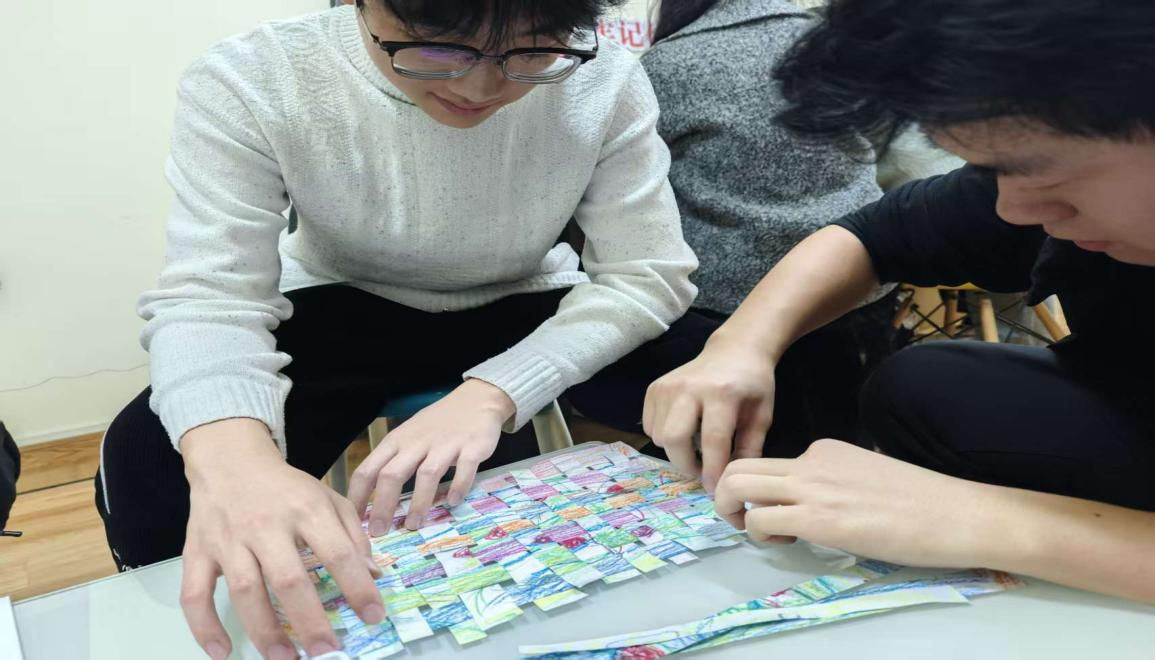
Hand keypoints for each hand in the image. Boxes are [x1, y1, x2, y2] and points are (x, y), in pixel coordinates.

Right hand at [180, 419, 383, 659]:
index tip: (372, 616)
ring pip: (245, 590)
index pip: (336, 552)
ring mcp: (229, 539)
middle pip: (288, 578)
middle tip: (326, 651)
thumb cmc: (286, 487)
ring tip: (284, 658)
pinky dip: (204, 626)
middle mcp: (267, 525)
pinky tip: (220, 652)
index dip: (357, 586)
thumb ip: (353, 535)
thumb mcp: (328, 498)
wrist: (230, 460)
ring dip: (264, 629)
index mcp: (306, 509)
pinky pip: (195, 593)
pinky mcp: (197, 551)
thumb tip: (372, 574)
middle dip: (309, 620)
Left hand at [348, 379, 514, 534]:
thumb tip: (374, 499)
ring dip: (418, 503)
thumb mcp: (408, 436)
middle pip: (392, 474)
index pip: (368, 469)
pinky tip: (453, 502)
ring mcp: (445, 444)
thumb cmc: (438, 423)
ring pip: (426, 474)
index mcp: (397, 441)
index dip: (357, 496)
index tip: (353, 521)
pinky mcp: (472, 446)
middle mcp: (417, 442)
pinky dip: (458, 486)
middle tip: (378, 531)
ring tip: (413, 525)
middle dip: (382, 506)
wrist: (476, 399)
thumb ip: (394, 462)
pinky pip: (464, 469)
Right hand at [642, 335, 774, 491]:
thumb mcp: (762, 416)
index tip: (714, 489)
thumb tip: (731, 482)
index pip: (712, 441)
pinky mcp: (654, 388)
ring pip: (659, 436)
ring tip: (696, 447)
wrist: (734, 349)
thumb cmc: (753, 385)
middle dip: (686, 464)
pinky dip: (664, 437)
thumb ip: (748, 449)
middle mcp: (689, 387)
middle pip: (674, 439)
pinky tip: (684, 430)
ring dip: (676, 451)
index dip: (712, 471)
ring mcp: (667, 386)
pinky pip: (650, 426)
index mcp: (721, 393)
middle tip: (701, 471)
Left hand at [714, 439, 999, 567]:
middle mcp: (811, 461)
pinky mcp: (818, 519)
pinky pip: (760, 520)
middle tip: (744, 521)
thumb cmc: (924, 502)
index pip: (770, 464)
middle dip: (725, 496)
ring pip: (736, 487)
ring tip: (763, 534)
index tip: (774, 511)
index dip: (761, 491)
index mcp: (825, 450)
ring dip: (734, 514)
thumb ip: (838, 481)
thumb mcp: (869, 475)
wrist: (956, 513)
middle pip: (738, 466)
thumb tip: (823, 503)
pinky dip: (760, 535)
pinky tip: (791, 543)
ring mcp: (812, 488)